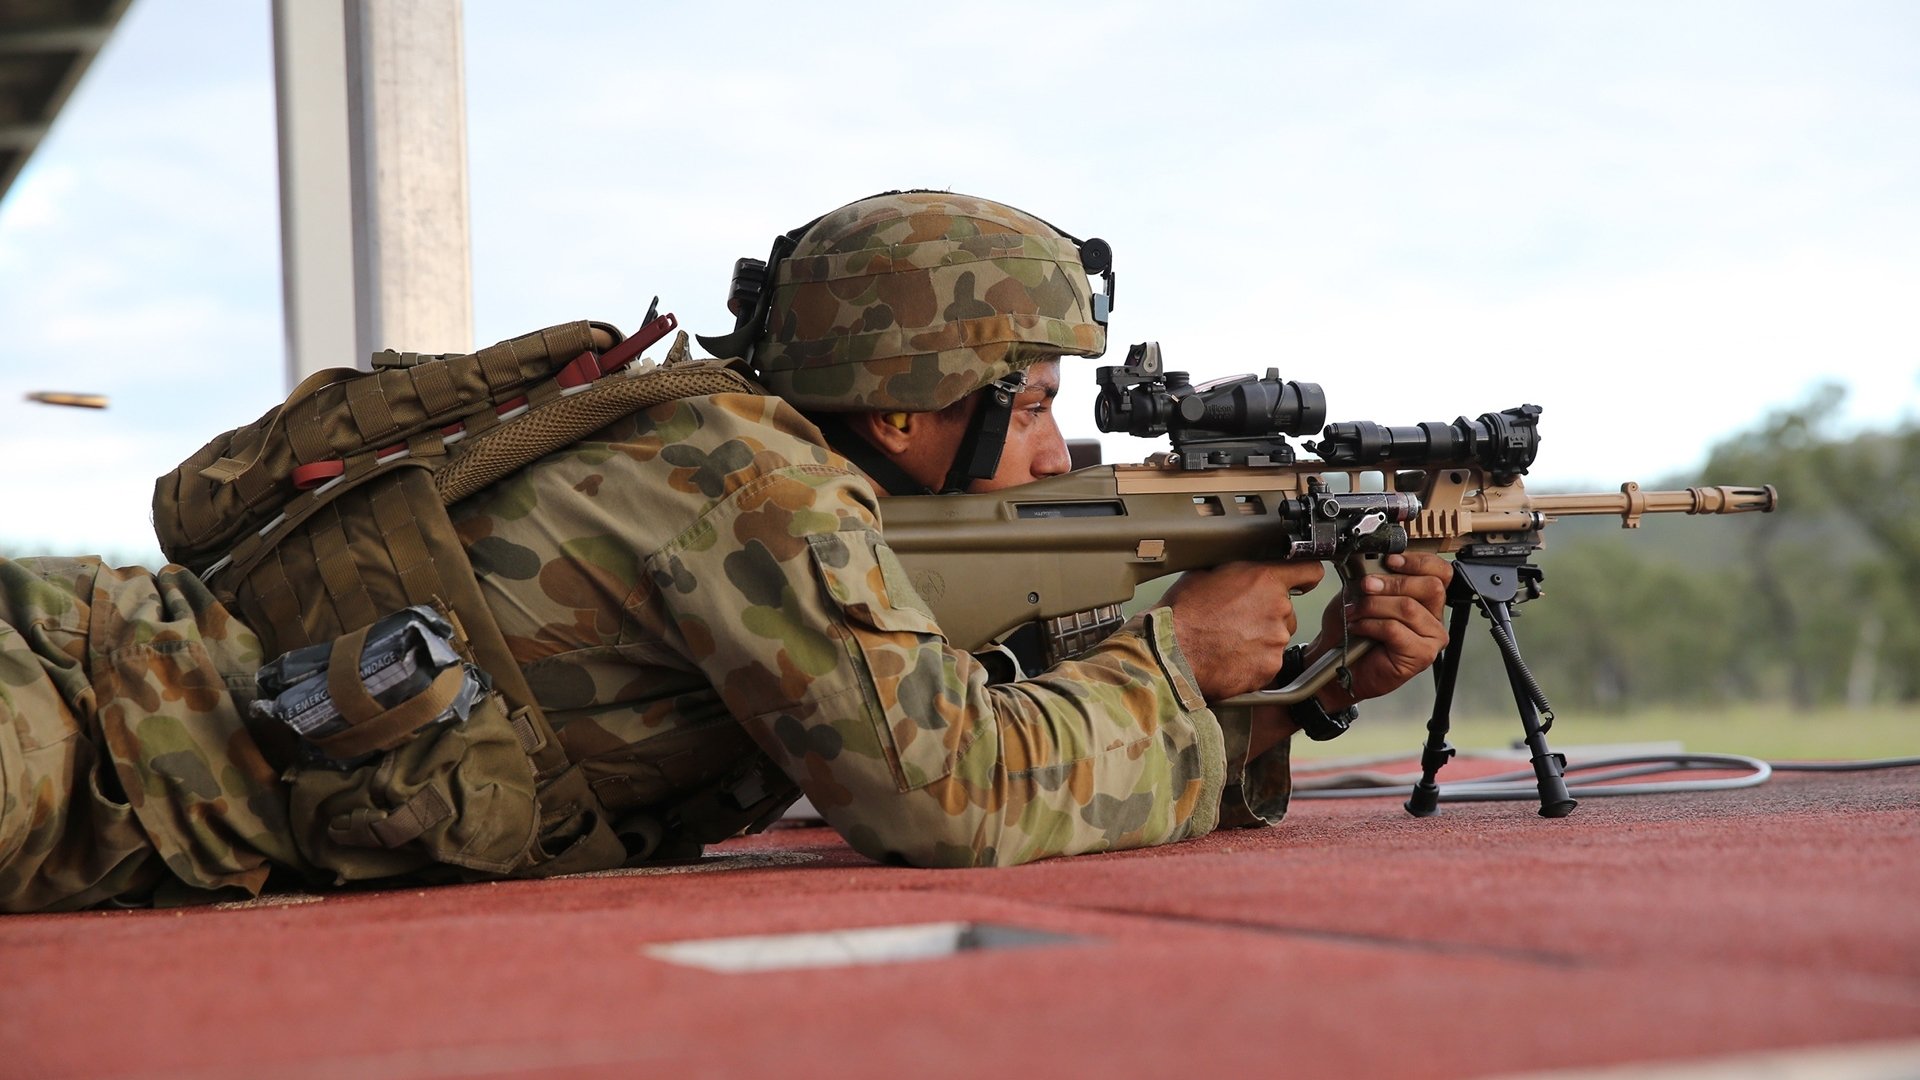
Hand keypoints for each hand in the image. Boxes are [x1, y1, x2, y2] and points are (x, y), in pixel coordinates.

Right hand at [1164, 560, 1325, 700]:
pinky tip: (1229, 658)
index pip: (1309, 571)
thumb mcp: (1204, 573)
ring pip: (1277, 638)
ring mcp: (1276, 641)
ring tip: (1228, 642)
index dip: (1304, 577)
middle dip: (1268, 614)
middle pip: (1287, 611)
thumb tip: (1236, 571)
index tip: (1302, 582)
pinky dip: (1253, 662)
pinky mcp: (1270, 668)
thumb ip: (1234, 571)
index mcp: (1264, 579)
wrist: (1170, 655)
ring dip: (1260, 640)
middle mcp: (1278, 609)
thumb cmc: (1180, 614)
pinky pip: (1268, 663)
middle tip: (1237, 620)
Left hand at [1306, 552, 1451, 708]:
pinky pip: (1395, 630)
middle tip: (1366, 586)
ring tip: (1355, 611)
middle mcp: (1434, 618)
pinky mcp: (1421, 655)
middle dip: (1392, 583)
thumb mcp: (1362, 593)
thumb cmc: (1352, 630)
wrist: (1338, 661)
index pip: (1440, 572)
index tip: (1390, 560)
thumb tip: (1376, 563)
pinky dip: (1370, 624)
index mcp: (1426, 599)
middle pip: (1429, 587)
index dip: (1418, 562)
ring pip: (1408, 608)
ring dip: (1374, 605)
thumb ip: (1376, 576)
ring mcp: (1431, 639)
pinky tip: (1358, 627)